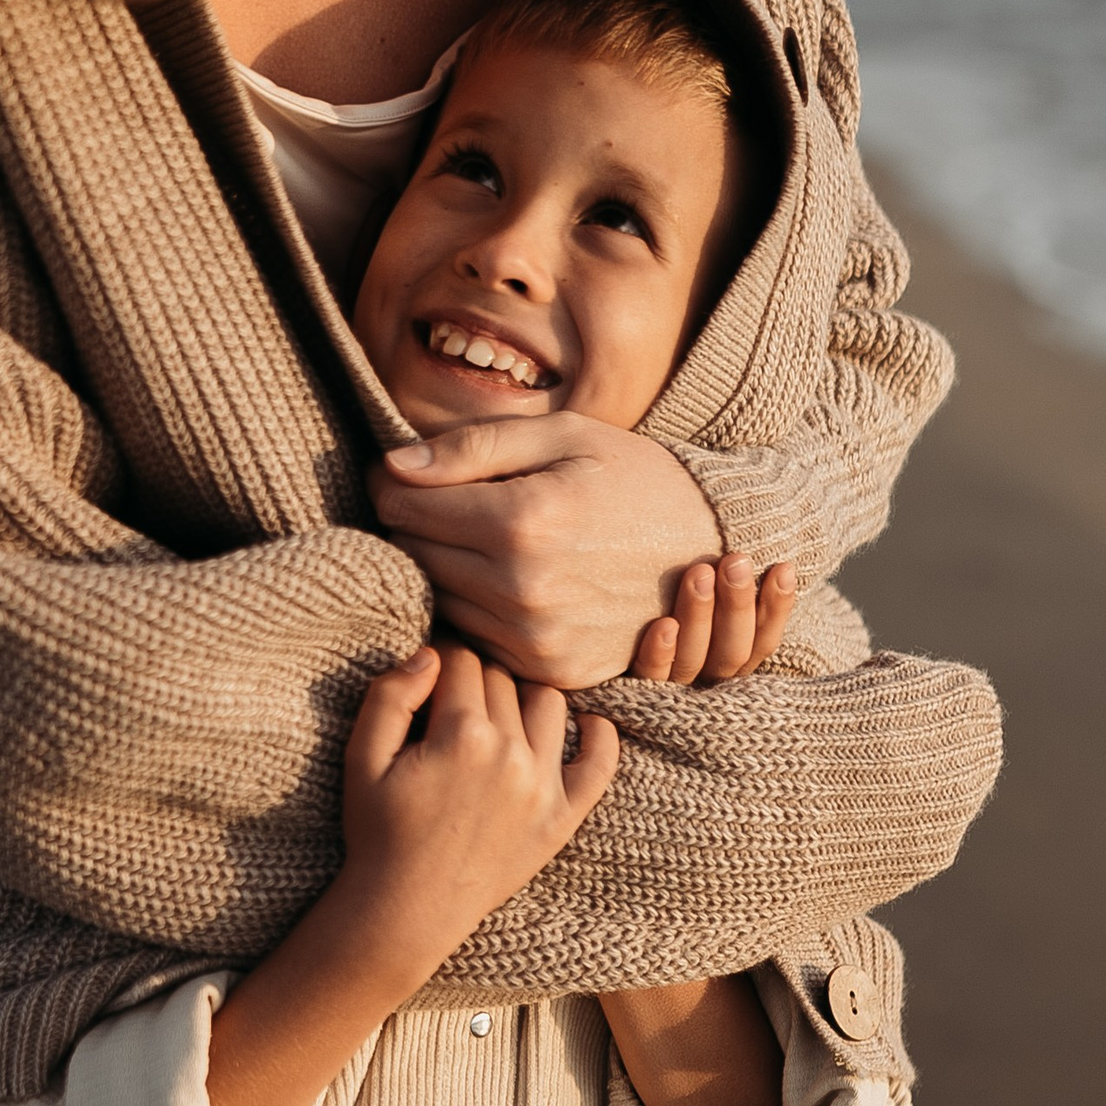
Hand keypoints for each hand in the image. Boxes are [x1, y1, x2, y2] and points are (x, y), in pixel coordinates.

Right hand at [336, 641, 619, 985]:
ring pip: (548, 703)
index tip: (430, 669)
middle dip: (474, 677)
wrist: (406, 910)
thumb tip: (430, 654)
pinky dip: (600, 737)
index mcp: (460, 735)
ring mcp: (543, 786)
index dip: (440, 656)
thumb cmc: (377, 833)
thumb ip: (390, 695)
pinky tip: (587, 724)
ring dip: (523, 696)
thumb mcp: (362, 758)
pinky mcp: (562, 818)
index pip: (461, 660)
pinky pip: (600, 764)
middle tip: (452, 698)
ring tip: (497, 711)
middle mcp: (510, 754)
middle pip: (502, 678)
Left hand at [370, 418, 724, 689]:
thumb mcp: (560, 436)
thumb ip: (470, 448)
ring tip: (478, 537)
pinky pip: (478, 638)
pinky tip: (504, 578)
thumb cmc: (634, 476)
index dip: (392, 483)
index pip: (404, 505)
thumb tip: (393, 466)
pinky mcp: (551, 670)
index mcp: (523, 522)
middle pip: (414, 556)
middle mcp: (523, 590)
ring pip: (439, 601)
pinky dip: (477, 609)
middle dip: (415, 523)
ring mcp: (537, 639)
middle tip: (439, 499)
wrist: (713, 544)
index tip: (401, 472)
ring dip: (443, 569)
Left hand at [630, 556, 798, 684]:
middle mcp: (705, 681)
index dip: (776, 608)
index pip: (762, 640)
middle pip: (732, 650)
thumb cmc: (653, 606)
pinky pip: (650, 676)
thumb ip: (725, 580)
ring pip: (695, 659)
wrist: (583, 661)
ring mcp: (671, 688)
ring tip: (700, 573)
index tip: (782, 568)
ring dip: (700, 616)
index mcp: (729, 661)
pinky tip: (663, 625)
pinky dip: (660, 653)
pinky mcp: (633, 690)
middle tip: (735, 561)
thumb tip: (760, 550)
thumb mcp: (701, 597)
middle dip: (738, 604)